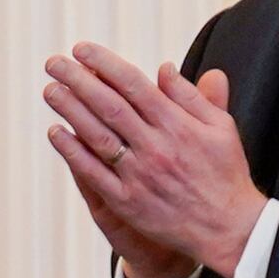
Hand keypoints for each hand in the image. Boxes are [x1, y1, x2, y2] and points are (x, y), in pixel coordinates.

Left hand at [43, 41, 257, 277]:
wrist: (228, 228)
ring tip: (50, 90)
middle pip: (109, 106)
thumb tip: (164, 68)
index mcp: (178, 125)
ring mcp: (138, 175)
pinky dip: (72, 152)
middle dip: (78, 80)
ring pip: (97, 135)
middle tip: (53, 62)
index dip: (105, 65)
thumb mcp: (221, 128)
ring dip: (70, 111)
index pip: (134, 85)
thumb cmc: (225, 173)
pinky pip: (93, 173)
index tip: (82, 50)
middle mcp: (155, 146)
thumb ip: (192, 97)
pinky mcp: (127, 202)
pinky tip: (55, 132)